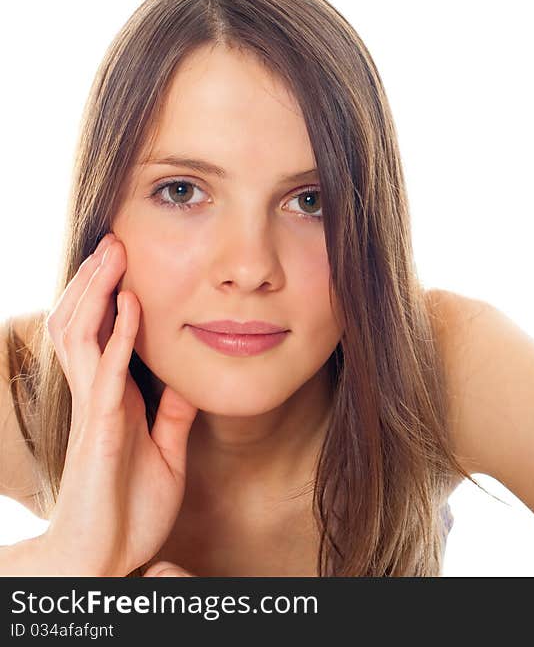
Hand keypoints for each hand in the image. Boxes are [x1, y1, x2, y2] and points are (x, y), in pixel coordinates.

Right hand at [41, 232, 198, 575]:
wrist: (108, 558)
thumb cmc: (130, 509)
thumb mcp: (164, 452)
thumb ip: (171, 415)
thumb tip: (186, 382)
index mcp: (113, 399)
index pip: (102, 335)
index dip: (108, 296)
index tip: (128, 259)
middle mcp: (97, 397)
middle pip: (83, 324)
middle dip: (96, 280)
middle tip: (116, 238)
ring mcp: (95, 412)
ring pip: (83, 337)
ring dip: (99, 294)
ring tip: (115, 254)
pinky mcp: (99, 432)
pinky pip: (108, 376)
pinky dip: (120, 338)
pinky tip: (131, 308)